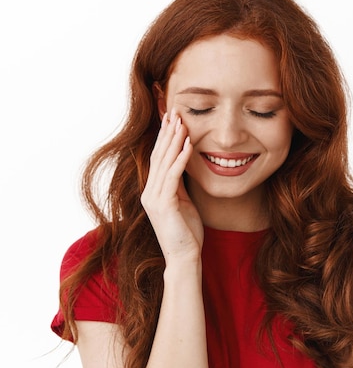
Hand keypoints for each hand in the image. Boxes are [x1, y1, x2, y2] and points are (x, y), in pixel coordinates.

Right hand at [141, 109, 203, 261]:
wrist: (184, 257)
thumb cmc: (186, 232)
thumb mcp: (183, 202)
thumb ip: (179, 184)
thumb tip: (183, 165)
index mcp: (153, 191)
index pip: (158, 158)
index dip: (164, 137)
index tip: (171, 119)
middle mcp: (149, 192)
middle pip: (158, 155)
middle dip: (167, 132)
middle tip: (173, 111)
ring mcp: (154, 198)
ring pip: (164, 162)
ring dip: (173, 140)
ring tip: (181, 121)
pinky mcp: (163, 204)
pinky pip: (173, 176)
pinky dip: (180, 158)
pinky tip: (188, 144)